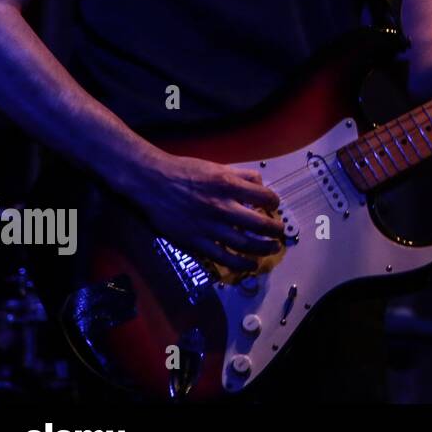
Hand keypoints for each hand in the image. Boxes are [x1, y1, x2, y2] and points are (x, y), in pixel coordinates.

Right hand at [117, 150, 284, 271]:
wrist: (152, 182)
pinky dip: (240, 264)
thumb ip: (241, 175)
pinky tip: (250, 265)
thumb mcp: (217, 166)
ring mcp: (209, 227)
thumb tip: (261, 184)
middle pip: (259, 224)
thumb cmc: (185, 171)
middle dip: (274, 230)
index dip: (274, 202)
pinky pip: (222, 258)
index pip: (265, 197)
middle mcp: (222, 207)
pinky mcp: (196, 241)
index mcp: (229, 185)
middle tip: (279, 232)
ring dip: (263, 249)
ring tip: (272, 248)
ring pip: (245, 244)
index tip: (274, 206)